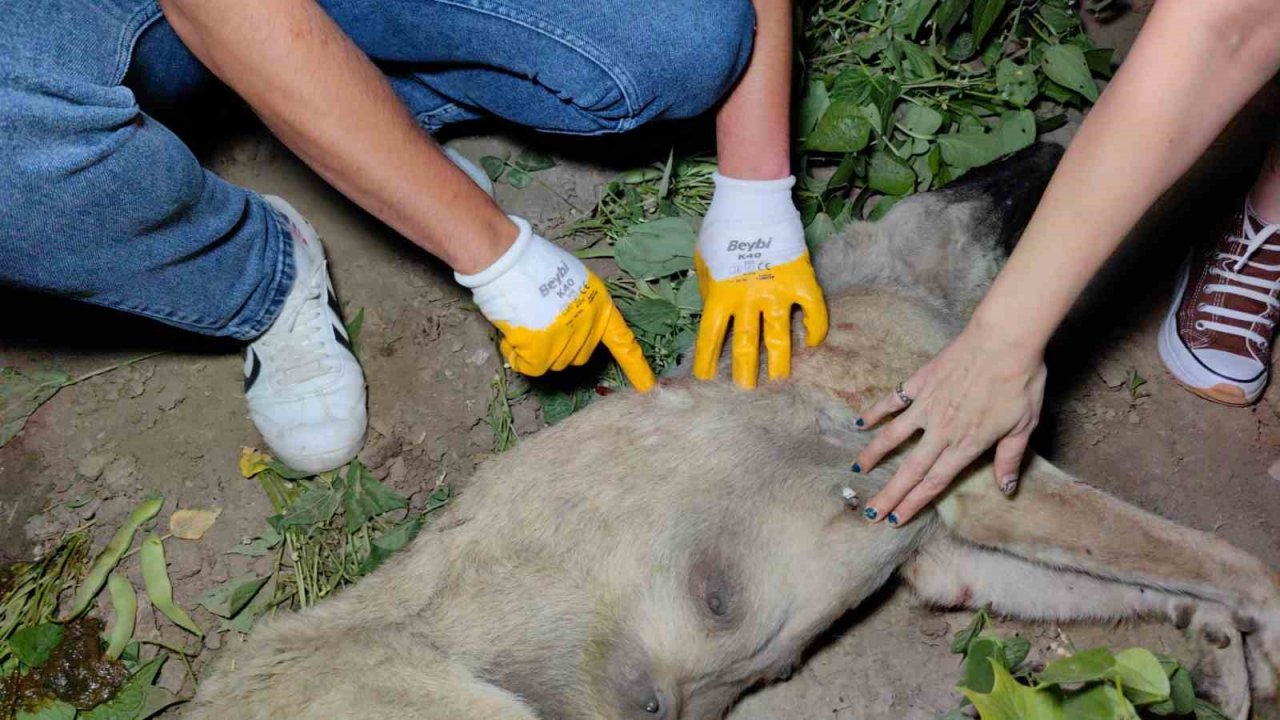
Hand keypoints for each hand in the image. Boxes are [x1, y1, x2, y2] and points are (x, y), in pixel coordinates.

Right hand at [457, 216, 655, 391]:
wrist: (509, 259)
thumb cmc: (534, 263)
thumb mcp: (572, 281)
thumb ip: (577, 306)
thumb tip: (563, 327)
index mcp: (601, 305)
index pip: (623, 341)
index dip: (635, 367)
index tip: (648, 387)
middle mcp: (589, 325)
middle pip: (579, 356)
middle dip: (560, 348)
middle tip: (538, 324)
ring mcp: (567, 339)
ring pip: (554, 363)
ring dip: (535, 351)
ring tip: (521, 322)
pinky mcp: (542, 350)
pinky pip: (531, 367)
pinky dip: (517, 358)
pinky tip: (510, 339)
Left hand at [692, 173, 828, 387]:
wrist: (755, 200)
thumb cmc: (723, 226)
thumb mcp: (704, 257)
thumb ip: (708, 285)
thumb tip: (710, 304)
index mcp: (720, 295)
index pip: (711, 337)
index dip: (707, 361)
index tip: (705, 380)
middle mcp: (748, 300)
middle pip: (746, 346)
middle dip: (744, 373)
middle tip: (745, 393)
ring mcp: (777, 293)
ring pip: (779, 338)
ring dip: (779, 363)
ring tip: (780, 381)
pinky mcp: (802, 282)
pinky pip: (813, 313)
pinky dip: (815, 329)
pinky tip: (813, 342)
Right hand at [854, 319, 1046, 525]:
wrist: (1004, 340)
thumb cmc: (1021, 382)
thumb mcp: (1024, 425)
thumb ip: (1009, 458)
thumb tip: (1006, 488)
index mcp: (966, 445)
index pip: (935, 482)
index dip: (913, 504)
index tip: (895, 520)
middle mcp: (941, 430)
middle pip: (910, 469)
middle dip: (889, 494)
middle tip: (869, 512)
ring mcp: (927, 405)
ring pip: (893, 436)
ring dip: (874, 455)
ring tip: (857, 470)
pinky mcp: (920, 382)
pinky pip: (894, 400)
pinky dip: (876, 411)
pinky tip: (861, 421)